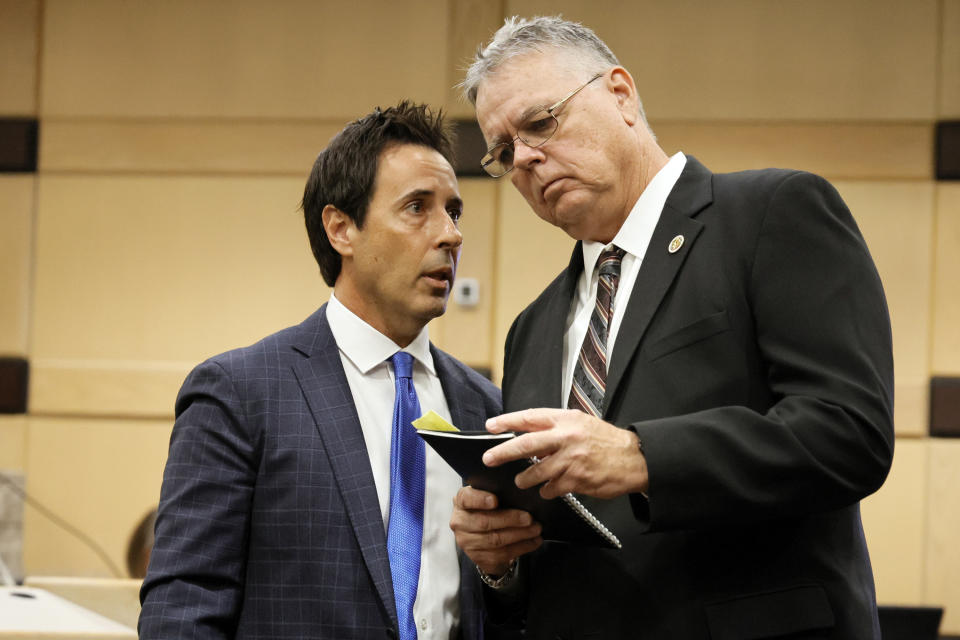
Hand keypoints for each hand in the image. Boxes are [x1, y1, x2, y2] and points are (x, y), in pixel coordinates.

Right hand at [450, 486, 541, 575]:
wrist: (481, 534)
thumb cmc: (488, 509)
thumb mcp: (487, 496)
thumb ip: (497, 492)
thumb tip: (521, 492)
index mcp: (461, 502)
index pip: (466, 499)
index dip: (480, 499)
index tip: (495, 500)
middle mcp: (460, 522)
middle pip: (484, 522)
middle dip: (510, 520)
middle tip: (529, 518)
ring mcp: (467, 542)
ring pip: (495, 540)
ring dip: (520, 535)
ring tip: (536, 529)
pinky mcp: (478, 557)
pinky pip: (502, 554)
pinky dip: (522, 547)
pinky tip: (534, 541)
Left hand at [484, 408, 647, 498]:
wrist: (634, 458)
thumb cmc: (606, 440)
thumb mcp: (581, 423)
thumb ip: (556, 426)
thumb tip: (528, 432)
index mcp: (565, 420)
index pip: (530, 417)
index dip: (507, 421)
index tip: (491, 426)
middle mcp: (566, 437)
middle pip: (526, 445)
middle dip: (503, 452)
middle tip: (489, 458)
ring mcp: (571, 460)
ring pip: (536, 472)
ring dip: (525, 479)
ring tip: (521, 481)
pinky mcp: (576, 480)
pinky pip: (551, 488)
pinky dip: (546, 491)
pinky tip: (547, 490)